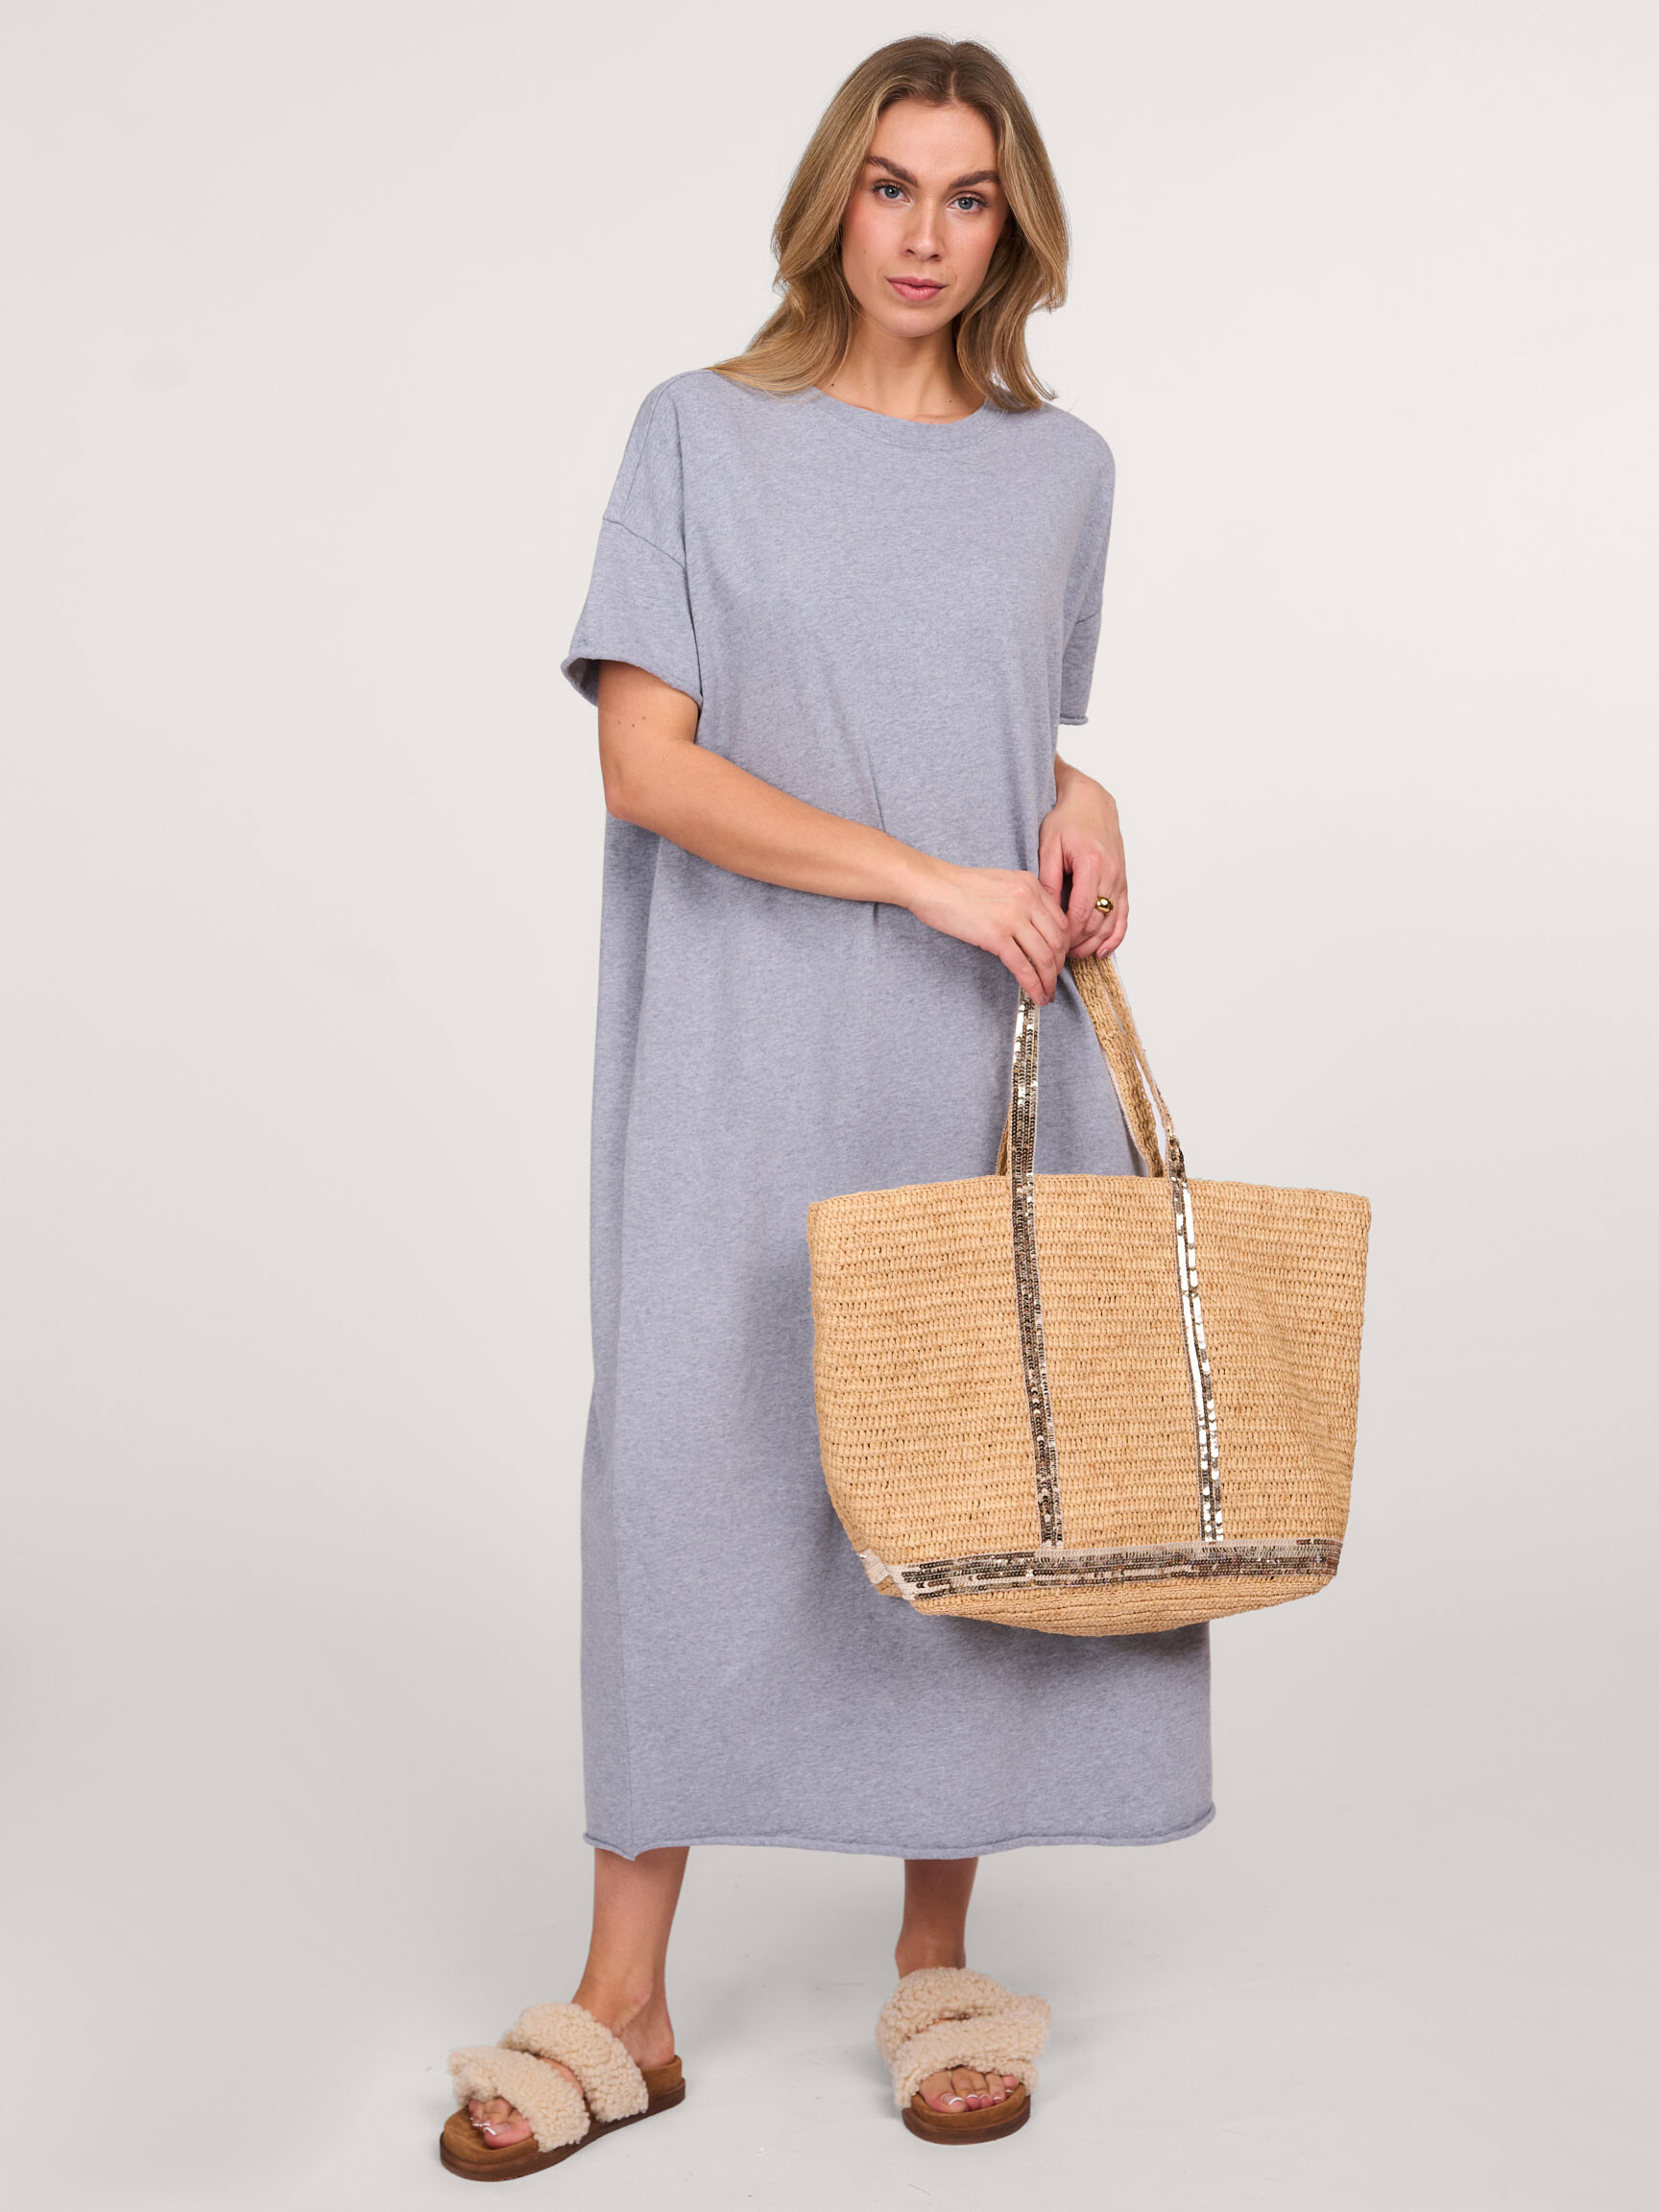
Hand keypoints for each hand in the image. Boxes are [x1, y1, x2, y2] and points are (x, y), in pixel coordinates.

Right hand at [906, 859, 1070, 1003]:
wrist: (932, 885)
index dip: (1064, 945)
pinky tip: (1036, 995)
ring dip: (1049, 980)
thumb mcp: (1001, 882)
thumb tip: (1032, 927)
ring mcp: (1013, 918)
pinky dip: (1033, 985)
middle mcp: (1028, 899)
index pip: (1061, 920)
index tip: (1058, 959)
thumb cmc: (958, 886)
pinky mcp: (996, 936)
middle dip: (1059, 965)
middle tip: (1054, 979)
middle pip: (1058, 940)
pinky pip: (1023, 966)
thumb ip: (1021, 899)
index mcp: (1030, 884)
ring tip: (1047, 993)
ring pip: (1045, 957)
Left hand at [1039, 761, 1127, 958]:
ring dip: (1095, 943)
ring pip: (1111, 922)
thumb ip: (1048, 880)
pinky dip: (1116, 936)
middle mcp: (1111, 874)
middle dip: (1079, 943)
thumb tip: (1044, 911)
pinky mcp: (1123, 882)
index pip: (1080, 912)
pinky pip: (1124, 915)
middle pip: (1097, 921)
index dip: (1067, 934)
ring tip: (1076, 956)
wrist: (1091, 803)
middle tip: (1059, 955)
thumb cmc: (1067, 821)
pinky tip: (1103, 951)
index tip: (1052, 944)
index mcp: (1091, 865)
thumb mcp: (1049, 847)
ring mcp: (1120, 879)